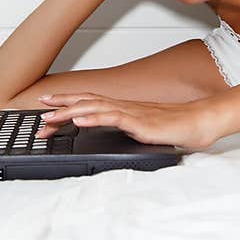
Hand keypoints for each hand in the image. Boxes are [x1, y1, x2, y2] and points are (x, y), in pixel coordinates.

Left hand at [35, 92, 219, 150]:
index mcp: (124, 110)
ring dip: (70, 111)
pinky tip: (80, 119)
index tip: (49, 107)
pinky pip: (113, 117)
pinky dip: (94, 116)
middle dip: (61, 104)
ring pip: (95, 107)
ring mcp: (131, 113)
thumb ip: (130, 131)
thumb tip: (116, 138)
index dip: (69, 103)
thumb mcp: (146, 132)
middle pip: (87, 101)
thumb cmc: (178, 128)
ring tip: (51, 116)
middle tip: (40, 106)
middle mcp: (124, 108)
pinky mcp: (139, 123)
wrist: (200, 123)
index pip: (91, 103)